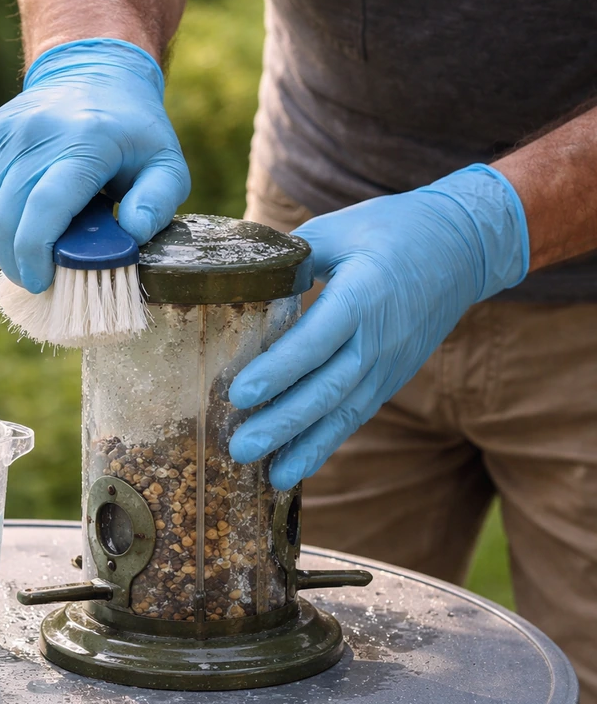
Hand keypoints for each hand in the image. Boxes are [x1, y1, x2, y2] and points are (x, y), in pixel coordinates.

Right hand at [0, 38, 189, 292]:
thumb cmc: (133, 133)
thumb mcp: (166, 165)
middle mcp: (38, 131)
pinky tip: (22, 213)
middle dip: (16, 260)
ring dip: (5, 241)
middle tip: (36, 279)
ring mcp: (5, 131)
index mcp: (86, 141)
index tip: (41, 282)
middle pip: (8, 215)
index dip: (36, 253)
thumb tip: (133, 232)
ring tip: (35, 245)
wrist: (93, 73)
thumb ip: (158, 202)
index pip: (45, 206)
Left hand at [228, 164, 529, 489]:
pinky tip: (292, 468)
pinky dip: (324, 444)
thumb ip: (291, 260)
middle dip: (282, 422)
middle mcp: (380, 337)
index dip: (279, 369)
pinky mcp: (390, 379)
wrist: (463, 247)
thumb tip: (242, 284)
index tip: (240, 393)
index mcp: (364, 293)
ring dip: (303, 445)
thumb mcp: (338, 229)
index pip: (317, 339)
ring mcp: (389, 364)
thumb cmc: (392, 230)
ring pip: (343, 411)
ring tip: (267, 474)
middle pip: (328, 388)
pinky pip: (354, 416)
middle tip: (239, 447)